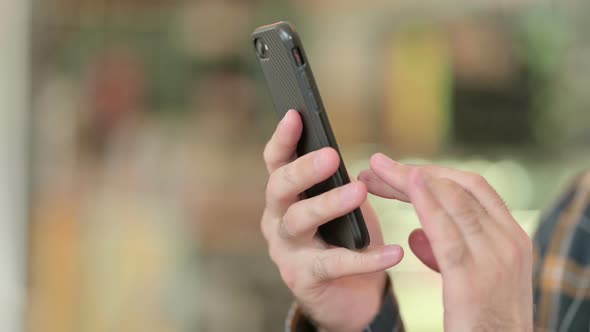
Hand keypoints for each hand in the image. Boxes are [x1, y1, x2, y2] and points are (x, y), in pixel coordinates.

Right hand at [260, 110, 405, 331]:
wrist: (350, 294)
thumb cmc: (345, 239)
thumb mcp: (340, 202)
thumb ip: (337, 180)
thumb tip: (353, 153)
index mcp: (285, 195)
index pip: (276, 161)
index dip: (283, 138)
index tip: (296, 114)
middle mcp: (277, 219)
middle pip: (279, 187)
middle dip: (304, 169)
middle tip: (332, 156)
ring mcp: (286, 249)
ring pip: (298, 220)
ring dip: (328, 203)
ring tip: (358, 192)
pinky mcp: (304, 278)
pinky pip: (333, 264)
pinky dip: (365, 258)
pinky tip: (393, 252)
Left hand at [359, 154, 532, 331]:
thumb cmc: (485, 322)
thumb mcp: (474, 278)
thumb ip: (449, 251)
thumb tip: (416, 233)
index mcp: (511, 237)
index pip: (471, 188)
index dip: (432, 174)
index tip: (399, 171)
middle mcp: (508, 240)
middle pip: (458, 187)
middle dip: (415, 171)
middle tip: (376, 166)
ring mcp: (495, 257)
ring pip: (452, 200)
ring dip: (409, 180)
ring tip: (375, 171)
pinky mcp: (473, 279)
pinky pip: (447, 231)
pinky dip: (426, 202)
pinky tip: (406, 182)